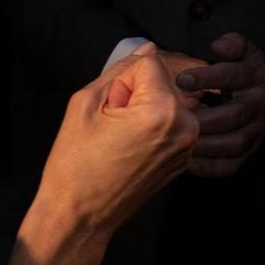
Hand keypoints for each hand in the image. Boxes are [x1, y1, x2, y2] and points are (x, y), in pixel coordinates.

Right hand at [3, 45, 197, 264]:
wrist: (79, 216)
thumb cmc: (74, 163)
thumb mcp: (84, 104)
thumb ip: (119, 70)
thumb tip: (148, 48)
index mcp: (162, 110)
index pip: (150, 62)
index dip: (122, 79)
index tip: (109, 106)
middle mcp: (186, 125)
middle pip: (164, 79)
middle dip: (138, 92)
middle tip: (114, 124)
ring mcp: (190, 144)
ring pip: (170, 99)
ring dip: (148, 108)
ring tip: (123, 136)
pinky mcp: (187, 157)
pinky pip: (173, 122)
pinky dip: (156, 125)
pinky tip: (134, 147)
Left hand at [171, 32, 264, 178]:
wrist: (263, 95)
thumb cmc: (242, 70)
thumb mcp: (242, 51)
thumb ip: (232, 44)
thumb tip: (218, 45)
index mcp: (258, 77)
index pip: (236, 76)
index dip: (208, 78)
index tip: (181, 79)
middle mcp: (262, 106)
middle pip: (237, 114)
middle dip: (205, 116)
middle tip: (176, 117)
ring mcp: (257, 132)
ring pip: (234, 143)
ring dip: (206, 144)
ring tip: (178, 138)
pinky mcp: (249, 153)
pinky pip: (230, 166)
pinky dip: (209, 167)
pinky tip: (187, 161)